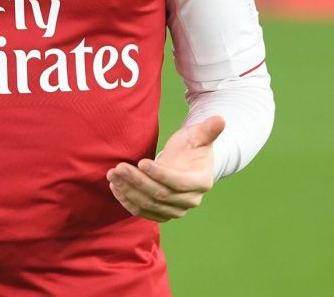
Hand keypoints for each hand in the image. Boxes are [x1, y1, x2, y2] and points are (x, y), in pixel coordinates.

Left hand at [106, 115, 224, 222]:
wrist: (185, 163)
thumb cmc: (191, 146)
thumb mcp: (198, 135)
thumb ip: (208, 129)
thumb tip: (220, 119)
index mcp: (202, 181)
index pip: (179, 183)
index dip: (159, 174)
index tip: (141, 162)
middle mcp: (191, 200)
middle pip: (160, 195)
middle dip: (137, 181)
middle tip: (119, 167)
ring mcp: (176, 210)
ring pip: (149, 204)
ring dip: (128, 191)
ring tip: (113, 174)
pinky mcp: (162, 214)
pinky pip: (142, 211)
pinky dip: (127, 201)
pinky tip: (115, 187)